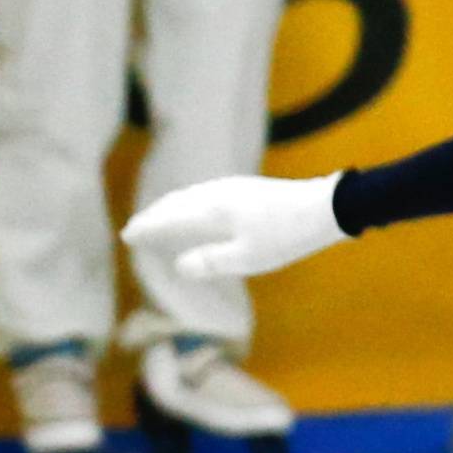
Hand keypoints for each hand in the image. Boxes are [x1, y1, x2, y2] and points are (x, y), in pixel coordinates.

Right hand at [122, 174, 350, 282]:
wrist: (325, 209)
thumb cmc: (286, 236)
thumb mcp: (248, 258)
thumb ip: (210, 261)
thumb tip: (178, 265)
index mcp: (214, 208)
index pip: (170, 216)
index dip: (147, 227)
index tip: (128, 236)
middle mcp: (218, 192)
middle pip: (177, 201)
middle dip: (153, 216)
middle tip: (134, 230)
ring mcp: (233, 187)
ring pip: (191, 195)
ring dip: (169, 208)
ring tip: (157, 220)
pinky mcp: (245, 190)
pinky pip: (203, 194)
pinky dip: (187, 205)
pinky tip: (194, 212)